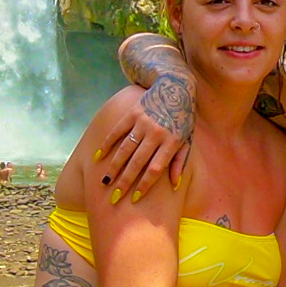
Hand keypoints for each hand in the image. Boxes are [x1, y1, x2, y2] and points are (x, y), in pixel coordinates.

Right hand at [95, 76, 193, 200]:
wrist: (175, 88)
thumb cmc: (182, 119)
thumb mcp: (187, 140)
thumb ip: (180, 161)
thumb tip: (174, 184)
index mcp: (171, 142)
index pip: (155, 169)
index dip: (145, 185)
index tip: (135, 198)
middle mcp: (156, 133)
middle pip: (138, 162)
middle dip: (125, 181)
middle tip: (115, 197)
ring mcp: (143, 122)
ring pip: (125, 149)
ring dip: (114, 167)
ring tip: (105, 182)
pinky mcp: (133, 113)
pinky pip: (117, 131)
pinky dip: (107, 145)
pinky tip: (98, 157)